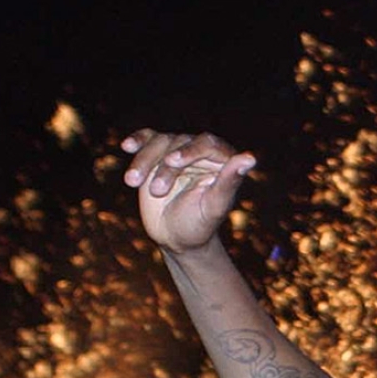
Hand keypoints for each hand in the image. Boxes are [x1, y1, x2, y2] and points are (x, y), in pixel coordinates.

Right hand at [121, 129, 255, 254]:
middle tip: (157, 192)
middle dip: (164, 166)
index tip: (173, 162)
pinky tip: (127, 146)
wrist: (175, 237)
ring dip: (144, 161)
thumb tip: (250, 158)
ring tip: (133, 182)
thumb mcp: (214, 206)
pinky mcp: (157, 155)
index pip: (207, 144)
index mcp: (222, 160)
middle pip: (179, 142)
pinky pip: (146, 140)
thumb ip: (229, 182)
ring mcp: (177, 152)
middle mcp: (201, 152)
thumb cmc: (200, 225)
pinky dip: (136, 141)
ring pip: (159, 142)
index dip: (190, 151)